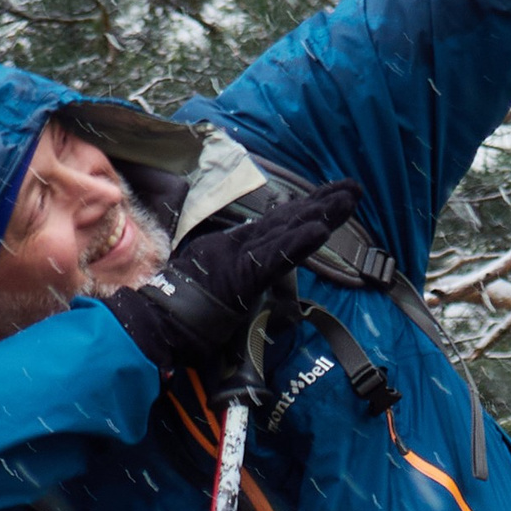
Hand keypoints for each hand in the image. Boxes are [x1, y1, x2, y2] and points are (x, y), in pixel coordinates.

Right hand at [103, 180, 360, 377]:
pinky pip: (277, 256)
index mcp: (238, 250)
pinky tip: (320, 228)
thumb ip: (233, 282)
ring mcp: (242, 256)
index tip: (333, 197)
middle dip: (324, 202)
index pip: (280, 227)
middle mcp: (243, 246)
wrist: (155, 322)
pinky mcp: (243, 272)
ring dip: (321, 212)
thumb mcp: (215, 292)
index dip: (307, 210)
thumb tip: (244, 281)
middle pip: (290, 220)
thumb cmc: (180, 311)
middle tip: (354, 187)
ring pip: (288, 229)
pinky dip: (299, 242)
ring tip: (349, 196)